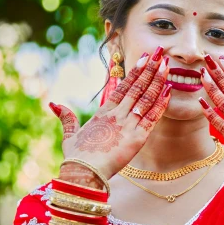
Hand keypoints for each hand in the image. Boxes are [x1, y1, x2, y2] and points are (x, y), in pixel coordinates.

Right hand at [48, 47, 170, 183]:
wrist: (85, 172)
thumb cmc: (77, 157)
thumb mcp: (70, 135)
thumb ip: (67, 118)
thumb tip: (55, 104)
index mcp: (104, 113)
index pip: (122, 87)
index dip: (134, 72)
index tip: (143, 59)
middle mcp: (118, 114)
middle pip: (137, 87)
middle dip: (149, 69)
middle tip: (159, 53)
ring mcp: (129, 124)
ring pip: (146, 97)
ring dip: (157, 80)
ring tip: (165, 64)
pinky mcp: (138, 137)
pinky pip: (153, 117)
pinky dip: (161, 103)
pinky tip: (168, 90)